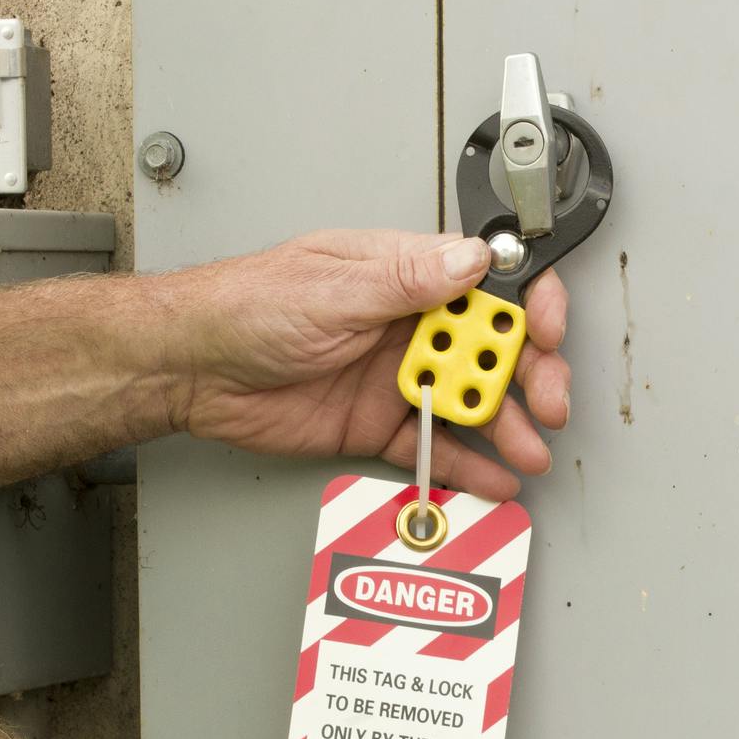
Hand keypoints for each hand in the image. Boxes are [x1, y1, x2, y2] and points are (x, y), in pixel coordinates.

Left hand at [176, 230, 571, 500]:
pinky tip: (494, 478)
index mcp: (403, 274)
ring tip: (527, 450)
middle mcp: (408, 323)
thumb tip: (470, 259)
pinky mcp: (378, 423)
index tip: (545, 329)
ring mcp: (396, 375)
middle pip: (493, 347)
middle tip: (547, 402)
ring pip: (471, 400)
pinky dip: (467, 465)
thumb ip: (405, 281)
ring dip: (506, 425)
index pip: (488, 281)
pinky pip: (433, 446)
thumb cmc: (245, 306)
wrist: (192, 368)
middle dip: (531, 374)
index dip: (527, 303)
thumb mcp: (330, 287)